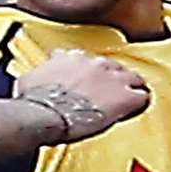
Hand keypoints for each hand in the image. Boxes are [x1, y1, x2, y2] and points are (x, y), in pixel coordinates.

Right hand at [15, 50, 150, 141]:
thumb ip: (37, 75)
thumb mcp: (28, 80)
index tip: (86, 82)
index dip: (88, 72)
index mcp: (72, 58)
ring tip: (128, 99)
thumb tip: (30, 80)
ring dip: (130, 88)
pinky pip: (142, 97)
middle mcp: (95, 63)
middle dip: (112, 79)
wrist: (46, 113)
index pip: (86, 60)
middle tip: (108, 93)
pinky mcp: (125, 97)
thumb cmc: (36, 101)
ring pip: (133, 78)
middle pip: (113, 67)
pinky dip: (139, 105)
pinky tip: (134, 111)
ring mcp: (113, 78)